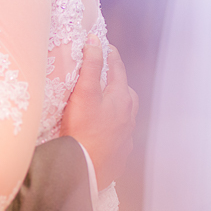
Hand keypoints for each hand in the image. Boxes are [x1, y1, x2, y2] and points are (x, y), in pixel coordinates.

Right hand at [61, 35, 137, 190]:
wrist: (85, 170)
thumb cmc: (83, 131)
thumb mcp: (84, 93)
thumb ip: (90, 66)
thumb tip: (95, 41)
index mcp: (121, 98)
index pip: (117, 69)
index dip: (111, 55)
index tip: (105, 45)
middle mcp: (128, 116)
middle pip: (126, 91)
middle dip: (117, 79)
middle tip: (105, 72)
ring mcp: (126, 136)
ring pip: (127, 114)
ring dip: (118, 104)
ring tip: (106, 101)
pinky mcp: (120, 153)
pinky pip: (120, 135)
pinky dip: (114, 127)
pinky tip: (103, 130)